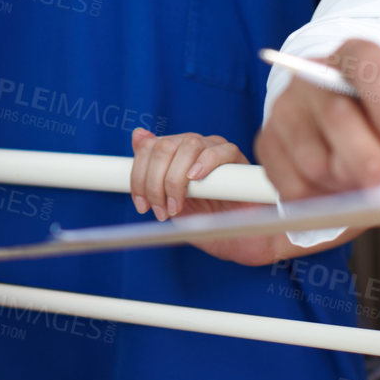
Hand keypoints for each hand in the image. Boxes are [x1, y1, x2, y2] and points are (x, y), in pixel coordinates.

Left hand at [129, 129, 310, 264]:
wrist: (241, 243)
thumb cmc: (207, 222)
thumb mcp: (170, 204)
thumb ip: (152, 175)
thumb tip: (137, 136)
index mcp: (174, 154)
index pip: (149, 147)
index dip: (139, 175)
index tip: (142, 205)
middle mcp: (193, 147)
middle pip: (165, 147)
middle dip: (155, 181)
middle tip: (161, 211)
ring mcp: (216, 150)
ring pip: (189, 146)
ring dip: (176, 179)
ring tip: (177, 206)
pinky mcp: (239, 160)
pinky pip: (222, 151)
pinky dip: (206, 163)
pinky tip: (196, 179)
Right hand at [254, 40, 379, 203]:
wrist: (350, 129)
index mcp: (355, 57)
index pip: (368, 68)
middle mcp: (312, 77)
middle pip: (336, 116)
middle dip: (369, 161)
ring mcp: (284, 108)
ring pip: (315, 161)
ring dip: (347, 187)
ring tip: (367, 187)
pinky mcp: (267, 143)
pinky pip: (294, 186)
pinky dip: (323, 201)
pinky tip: (339, 192)